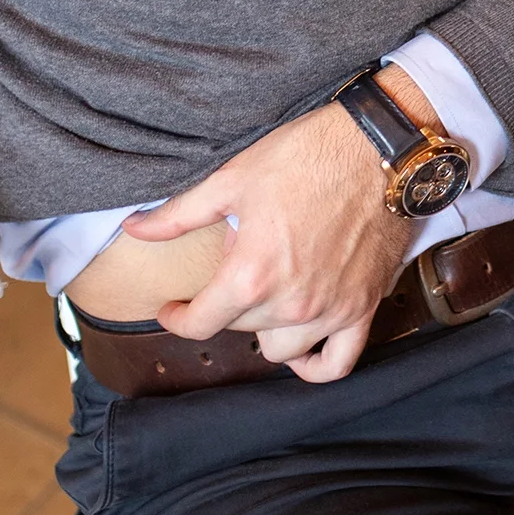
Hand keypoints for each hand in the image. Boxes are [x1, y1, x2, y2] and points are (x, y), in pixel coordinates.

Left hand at [121, 69, 430, 382]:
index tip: (172, 310)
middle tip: (232, 271)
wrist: (378, 149)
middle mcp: (291, 304)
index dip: (177, 318)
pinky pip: (337, 362)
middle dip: (226, 305)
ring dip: (265, 329)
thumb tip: (135, 228)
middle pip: (240, 330)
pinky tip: (300, 350)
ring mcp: (330, 311)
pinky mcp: (363, 308)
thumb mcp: (233, 178)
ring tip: (264, 299)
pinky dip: (314, 365)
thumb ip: (179, 214)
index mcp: (252, 275)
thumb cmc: (306, 157)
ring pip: (281, 350)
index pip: (200, 324)